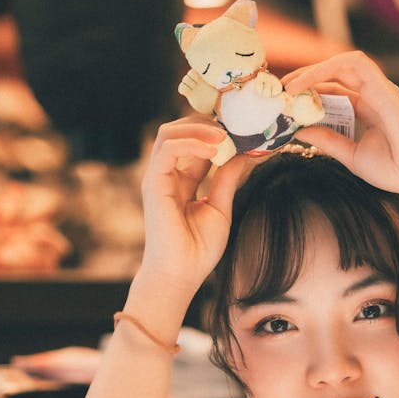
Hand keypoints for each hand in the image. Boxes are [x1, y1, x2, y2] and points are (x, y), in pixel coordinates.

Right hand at [137, 117, 250, 302]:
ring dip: (198, 128)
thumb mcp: (220, 207)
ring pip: (169, 133)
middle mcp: (168, 174)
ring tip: (225, 135)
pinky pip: (167, 149)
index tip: (244, 131)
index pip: (198, 144)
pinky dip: (190, 143)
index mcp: (184, 180)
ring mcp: (158, 177)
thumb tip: (245, 153)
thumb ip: (227, 179)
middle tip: (234, 125)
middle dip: (207, 123)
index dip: (218, 133)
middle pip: (180, 131)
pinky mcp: (153, 183)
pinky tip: (213, 149)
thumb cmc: (199, 249)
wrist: (181, 274)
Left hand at [284, 51, 398, 196]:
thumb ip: (328, 141)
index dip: (308, 95)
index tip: (284, 107)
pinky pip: (352, 65)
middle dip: (304, 80)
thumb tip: (300, 131)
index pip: (333, 93)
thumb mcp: (352, 156)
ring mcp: (378, 89)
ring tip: (288, 88)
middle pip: (333, 76)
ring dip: (312, 71)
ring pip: (340, 65)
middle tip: (278, 93)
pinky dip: (326, 68)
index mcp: (367, 110)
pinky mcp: (382, 87)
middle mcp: (372, 95)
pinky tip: (305, 84)